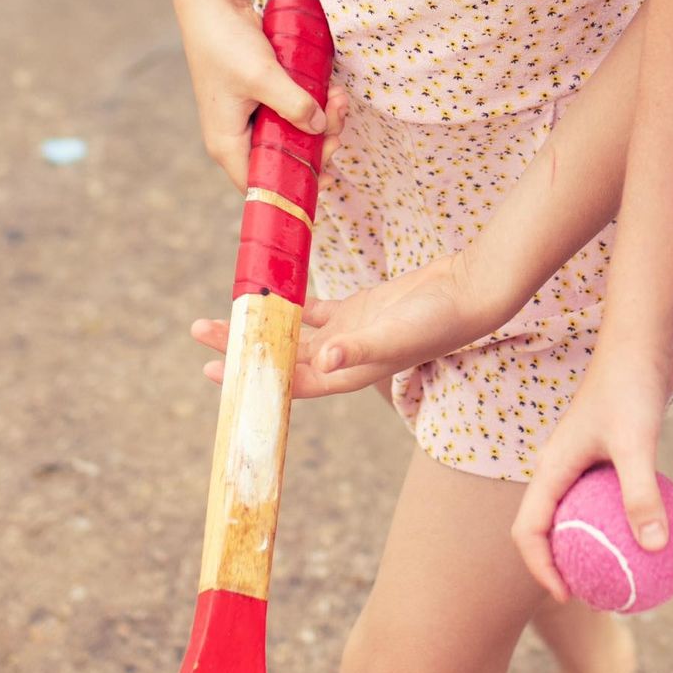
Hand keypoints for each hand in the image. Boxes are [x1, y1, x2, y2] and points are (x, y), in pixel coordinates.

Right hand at [176, 0, 342, 191]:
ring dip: (321, 120)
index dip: (294, 187)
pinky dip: (312, 104)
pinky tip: (329, 89)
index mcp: (228, 144)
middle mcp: (239, 137)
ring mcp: (250, 118)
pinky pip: (292, 113)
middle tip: (337, 119)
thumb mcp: (262, 76)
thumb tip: (320, 127)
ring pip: (293, 134)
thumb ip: (293, 104)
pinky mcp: (262, 99)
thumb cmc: (226, 44)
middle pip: (284, 159)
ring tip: (337, 97)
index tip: (327, 176)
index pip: (262, 185)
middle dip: (317, 143)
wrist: (214, 5)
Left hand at [190, 253, 486, 393]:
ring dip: (262, 324)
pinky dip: (293, 303)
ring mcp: (351, 332)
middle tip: (201, 331)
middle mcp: (344, 357)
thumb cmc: (440, 319)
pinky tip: (271, 294)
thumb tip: (324, 361)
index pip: (290, 380)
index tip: (214, 372)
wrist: (471, 291)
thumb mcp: (397, 333)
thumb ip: (361, 346)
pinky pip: (316, 309)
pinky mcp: (360, 308)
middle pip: (282, 356)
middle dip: (242, 346)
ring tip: (225, 313)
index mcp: (350, 372)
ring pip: (294, 333)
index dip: (253, 377)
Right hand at [511, 341, 672, 601]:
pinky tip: (655, 535)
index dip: (540, 569)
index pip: (528, 530)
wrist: (641, 340)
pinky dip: (620, 520)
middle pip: (547, 528)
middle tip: (597, 594)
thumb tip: (653, 548)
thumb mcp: (637, 444)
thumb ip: (641, 495)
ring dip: (592, 545)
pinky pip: (607, 498)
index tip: (569, 597)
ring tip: (623, 573)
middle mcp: (560, 467)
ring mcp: (583, 460)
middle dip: (563, 566)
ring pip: (578, 514)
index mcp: (551, 468)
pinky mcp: (607, 453)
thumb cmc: (632, 385)